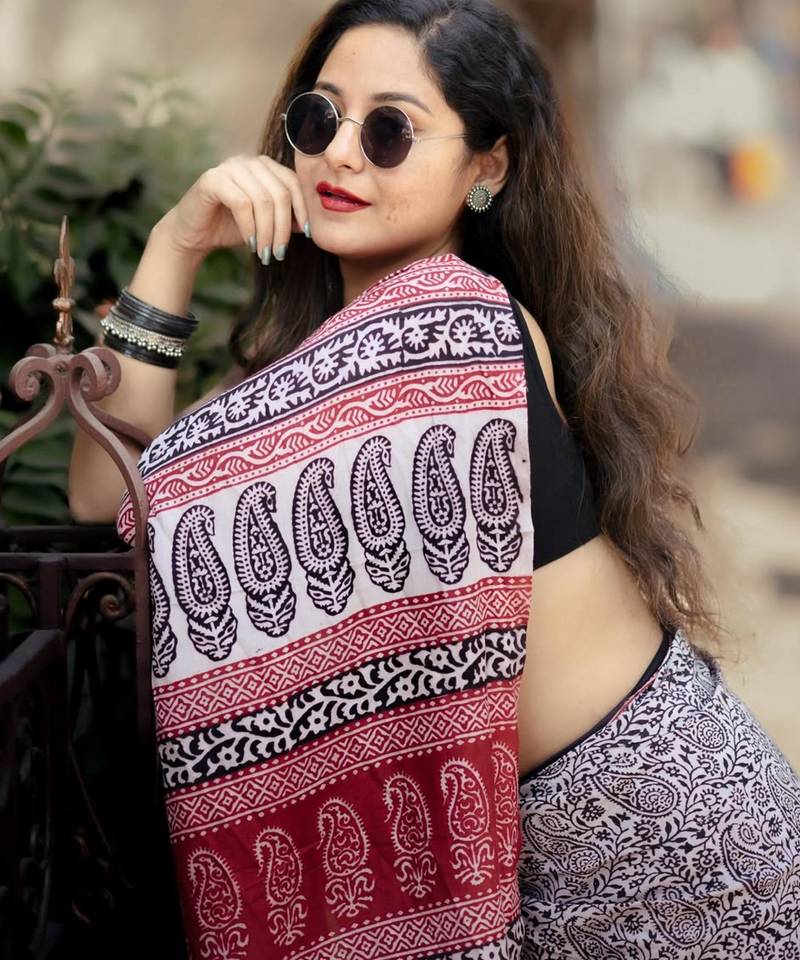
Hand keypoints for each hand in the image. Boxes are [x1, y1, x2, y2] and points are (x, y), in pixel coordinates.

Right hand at [159, 154, 309, 260]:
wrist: (194, 234)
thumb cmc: (232, 228)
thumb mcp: (266, 224)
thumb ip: (286, 219)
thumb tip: (310, 225)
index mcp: (264, 166)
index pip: (292, 182)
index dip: (303, 209)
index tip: (308, 235)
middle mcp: (248, 161)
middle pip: (280, 193)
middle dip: (283, 228)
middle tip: (279, 253)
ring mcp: (229, 167)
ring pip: (262, 200)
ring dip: (267, 232)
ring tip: (265, 254)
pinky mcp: (212, 179)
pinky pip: (241, 204)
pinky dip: (249, 228)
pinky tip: (250, 243)